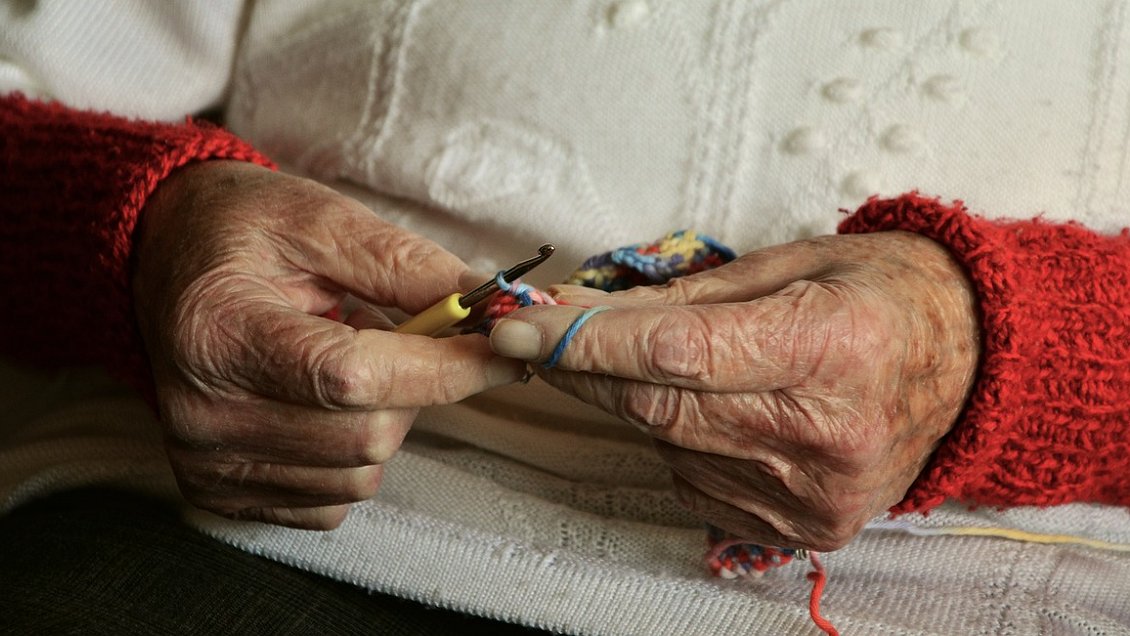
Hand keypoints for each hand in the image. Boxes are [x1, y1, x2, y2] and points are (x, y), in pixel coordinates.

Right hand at [133, 161, 523, 528]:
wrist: (166, 258)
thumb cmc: (241, 231)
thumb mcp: (319, 219)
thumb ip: (404, 264)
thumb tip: (488, 306)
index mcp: (220, 333)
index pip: (352, 376)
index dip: (442, 367)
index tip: (502, 349)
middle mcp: (203, 412)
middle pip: (367, 435)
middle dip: (416, 387)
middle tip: (401, 336)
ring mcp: (208, 461)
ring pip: (359, 473)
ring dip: (385, 419)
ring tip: (348, 361)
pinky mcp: (220, 491)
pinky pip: (332, 501)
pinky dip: (354, 456)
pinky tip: (324, 403)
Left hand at [489, 232, 978, 550]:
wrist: (968, 364)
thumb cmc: (880, 296)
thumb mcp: (788, 263)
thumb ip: (681, 297)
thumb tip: (580, 311)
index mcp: (833, 346)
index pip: (678, 353)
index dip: (587, 343)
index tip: (522, 329)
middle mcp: (829, 433)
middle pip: (661, 409)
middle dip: (587, 373)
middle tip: (545, 338)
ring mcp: (818, 492)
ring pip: (671, 449)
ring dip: (638, 405)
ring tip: (664, 364)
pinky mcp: (809, 526)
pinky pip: (698, 482)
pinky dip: (681, 443)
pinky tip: (714, 409)